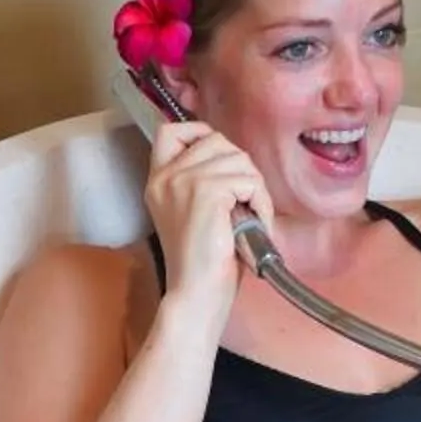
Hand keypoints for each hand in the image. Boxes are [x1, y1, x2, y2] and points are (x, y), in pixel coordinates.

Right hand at [143, 118, 273, 321]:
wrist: (196, 291)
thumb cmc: (202, 261)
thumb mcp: (190, 212)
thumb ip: (199, 182)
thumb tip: (232, 159)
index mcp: (158, 179)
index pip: (171, 130)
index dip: (200, 133)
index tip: (221, 158)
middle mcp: (167, 175)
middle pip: (218, 141)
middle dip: (241, 167)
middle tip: (246, 199)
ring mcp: (185, 181)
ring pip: (239, 159)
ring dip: (256, 188)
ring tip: (251, 217)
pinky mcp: (208, 191)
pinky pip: (249, 181)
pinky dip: (262, 203)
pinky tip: (255, 224)